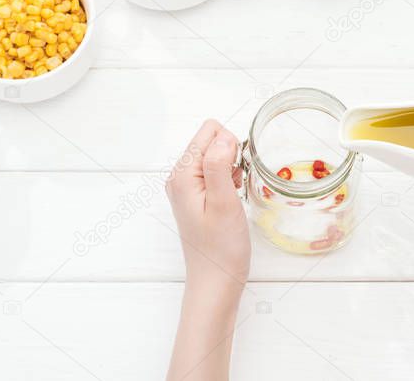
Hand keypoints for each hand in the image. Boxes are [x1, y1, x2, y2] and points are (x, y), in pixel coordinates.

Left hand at [166, 120, 249, 292]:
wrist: (215, 282)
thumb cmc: (221, 247)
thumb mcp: (223, 202)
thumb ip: (219, 164)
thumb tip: (223, 135)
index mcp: (183, 174)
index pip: (209, 131)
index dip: (230, 147)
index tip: (233, 176)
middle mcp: (179, 176)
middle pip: (212, 141)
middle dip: (231, 157)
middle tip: (233, 189)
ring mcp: (186, 187)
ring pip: (216, 156)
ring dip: (230, 170)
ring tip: (231, 197)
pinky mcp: (195, 197)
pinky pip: (215, 172)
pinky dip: (228, 180)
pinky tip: (230, 200)